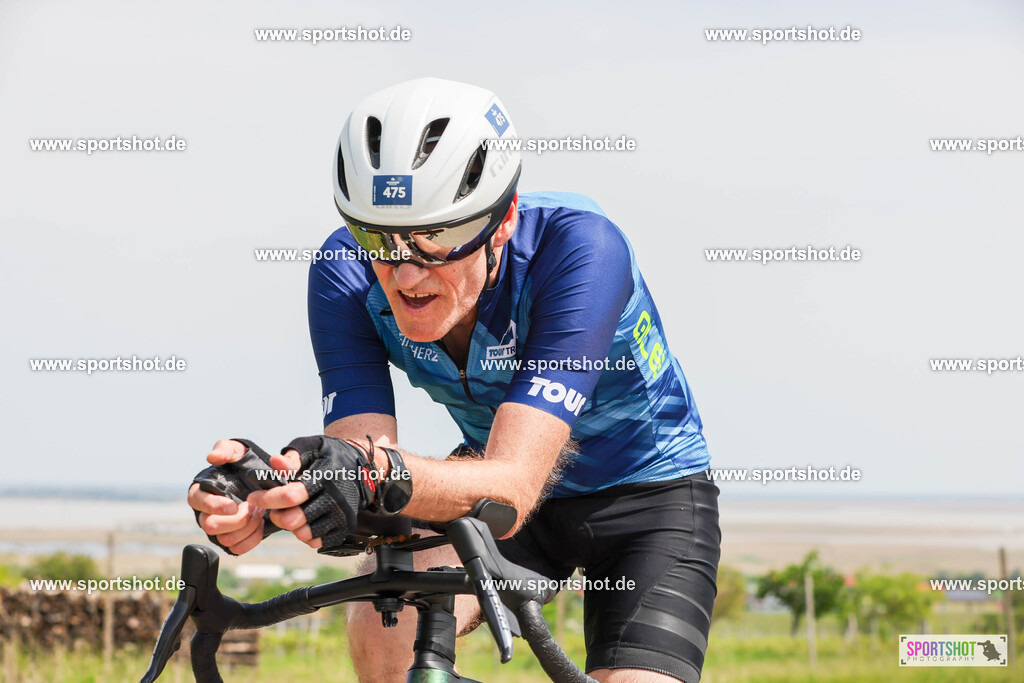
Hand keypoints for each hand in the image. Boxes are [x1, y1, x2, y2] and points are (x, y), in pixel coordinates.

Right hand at [187, 439, 285, 554]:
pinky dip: (251, 539)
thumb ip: (225, 449)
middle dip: (234, 520)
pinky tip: (260, 525)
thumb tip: (213, 457)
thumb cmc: (244, 464)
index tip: (233, 505)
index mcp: (202, 491)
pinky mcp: (231, 538)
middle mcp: (206, 512)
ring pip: (224, 539)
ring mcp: (218, 527)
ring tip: (258, 514)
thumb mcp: (237, 450)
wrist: (263, 480)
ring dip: (245, 528)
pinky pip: (237, 548)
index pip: (196, 502)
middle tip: (252, 509)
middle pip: (210, 526)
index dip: (213, 506)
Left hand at [248, 436, 376, 548]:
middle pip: (294, 519)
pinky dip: (305, 534)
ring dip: (291, 526)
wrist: (361, 469)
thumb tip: (276, 462)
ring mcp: (341, 515)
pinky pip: (317, 542)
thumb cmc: (330, 455)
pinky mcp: (344, 527)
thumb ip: (292, 456)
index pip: (291, 495)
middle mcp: (335, 498)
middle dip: (277, 515)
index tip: (254, 498)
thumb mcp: (312, 447)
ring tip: (290, 513)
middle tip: (274, 508)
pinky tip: (304, 520)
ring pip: (304, 533)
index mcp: (325, 476)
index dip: (268, 499)